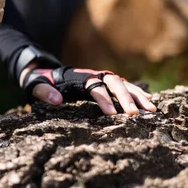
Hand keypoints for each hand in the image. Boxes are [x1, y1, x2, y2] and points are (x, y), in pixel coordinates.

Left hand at [20, 64, 156, 114]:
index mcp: (78, 78)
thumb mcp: (36, 86)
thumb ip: (44, 92)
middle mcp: (92, 76)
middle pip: (113, 84)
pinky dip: (136, 92)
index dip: (104, 100)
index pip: (95, 88)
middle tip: (135, 115)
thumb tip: (57, 100)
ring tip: (151, 110)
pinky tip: (148, 101)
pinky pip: (123, 86)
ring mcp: (100, 78)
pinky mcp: (104, 83)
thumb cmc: (41, 82)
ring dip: (137, 96)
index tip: (112, 114)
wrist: (45, 73)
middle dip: (125, 98)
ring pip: (122, 84)